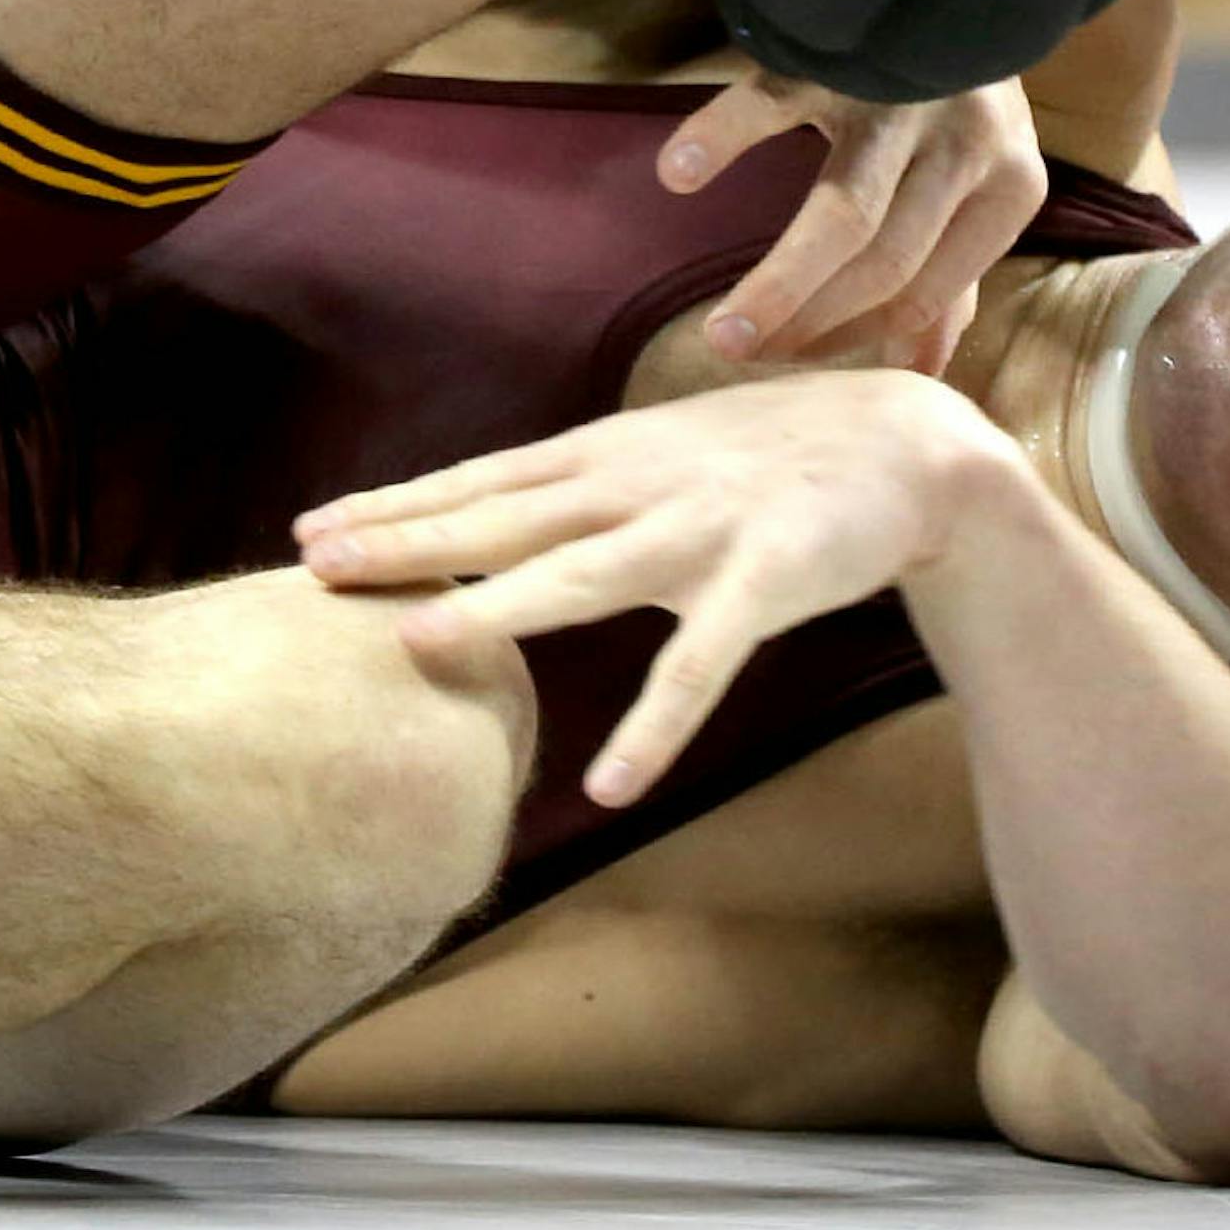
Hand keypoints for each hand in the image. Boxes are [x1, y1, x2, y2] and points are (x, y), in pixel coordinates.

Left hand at [294, 371, 1014, 803]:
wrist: (915, 448)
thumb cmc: (786, 451)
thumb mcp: (675, 447)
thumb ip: (596, 480)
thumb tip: (507, 508)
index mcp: (617, 452)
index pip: (489, 477)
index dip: (402, 502)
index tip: (314, 527)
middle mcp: (644, 482)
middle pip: (507, 517)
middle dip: (409, 540)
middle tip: (315, 564)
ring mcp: (702, 529)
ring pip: (584, 576)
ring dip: (499, 610)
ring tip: (418, 644)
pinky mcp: (766, 580)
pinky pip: (701, 666)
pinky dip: (656, 724)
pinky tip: (612, 782)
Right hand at [655, 67, 1045, 372]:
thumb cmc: (956, 101)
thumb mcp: (978, 183)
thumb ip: (951, 273)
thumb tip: (922, 372)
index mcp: (1010, 187)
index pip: (929, 290)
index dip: (859, 338)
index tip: (793, 363)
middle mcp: (967, 143)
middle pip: (887, 258)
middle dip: (811, 323)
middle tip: (742, 360)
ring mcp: (900, 95)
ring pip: (844, 209)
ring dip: (781, 281)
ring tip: (721, 332)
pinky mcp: (838, 50)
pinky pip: (772, 99)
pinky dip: (723, 136)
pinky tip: (679, 173)